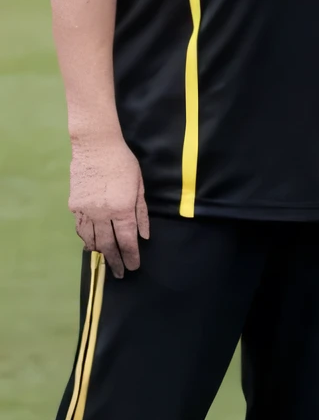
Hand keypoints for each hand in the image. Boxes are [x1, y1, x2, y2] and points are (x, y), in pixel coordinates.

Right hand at [69, 130, 147, 276]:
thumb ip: (141, 213)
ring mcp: (85, 210)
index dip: (131, 256)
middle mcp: (102, 214)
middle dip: (114, 261)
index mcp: (122, 209)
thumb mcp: (139, 186)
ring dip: (99, 252)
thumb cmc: (123, 163)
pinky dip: (86, 237)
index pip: (127, 240)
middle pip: (108, 245)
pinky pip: (81, 227)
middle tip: (119, 273)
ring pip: (91, 239)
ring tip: (105, 260)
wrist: (95, 146)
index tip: (133, 267)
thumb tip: (144, 236)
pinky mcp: (74, 205)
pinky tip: (91, 243)